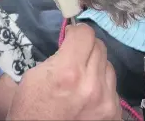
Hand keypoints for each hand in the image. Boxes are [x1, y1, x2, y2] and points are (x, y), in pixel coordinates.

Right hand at [7, 23, 121, 119]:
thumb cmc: (30, 111)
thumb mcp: (33, 77)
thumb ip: (55, 57)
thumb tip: (68, 43)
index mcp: (68, 72)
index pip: (86, 33)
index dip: (77, 31)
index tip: (72, 36)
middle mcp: (91, 84)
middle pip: (100, 46)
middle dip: (86, 47)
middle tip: (75, 55)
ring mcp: (106, 101)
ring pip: (109, 66)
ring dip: (96, 66)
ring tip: (82, 78)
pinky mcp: (114, 113)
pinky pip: (113, 88)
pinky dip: (102, 87)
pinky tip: (88, 95)